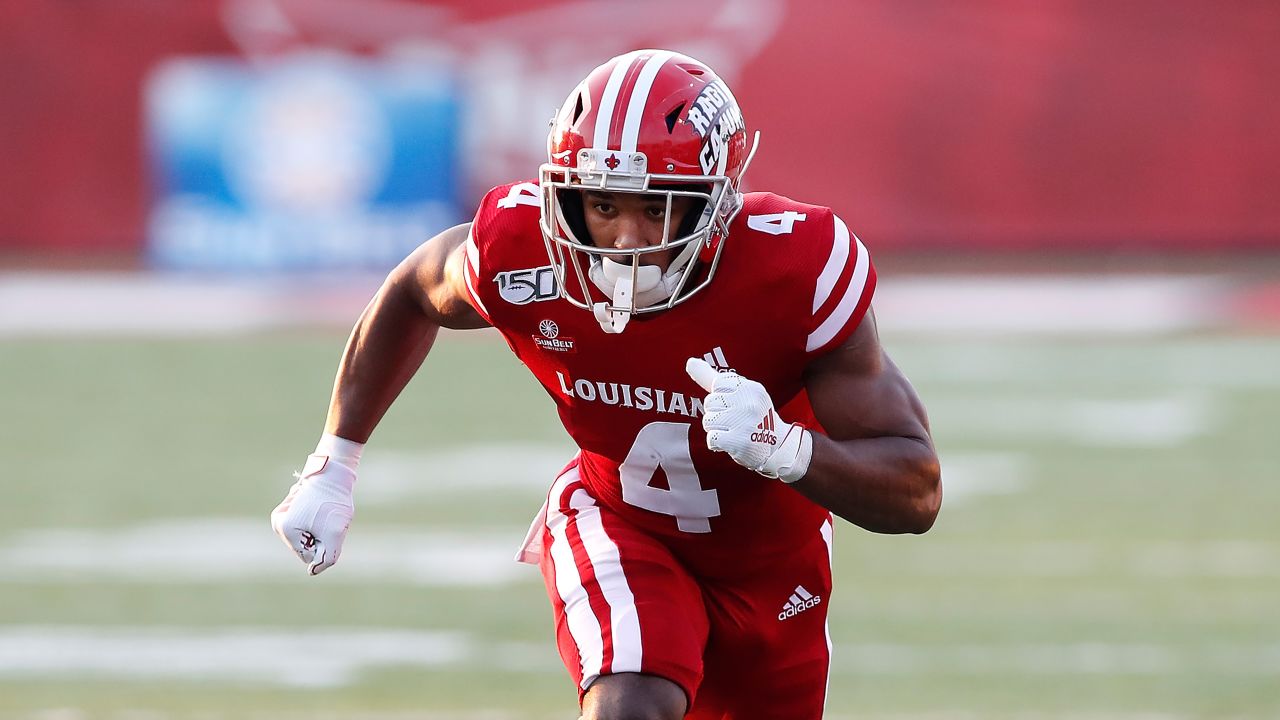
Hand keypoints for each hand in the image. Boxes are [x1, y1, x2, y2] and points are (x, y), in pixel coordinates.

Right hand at [270, 452, 355, 574]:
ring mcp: (282, 515)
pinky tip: (319, 504)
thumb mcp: (335, 533)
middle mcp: (278, 523)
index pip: (307, 555)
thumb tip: (314, 571)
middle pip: (305, 545)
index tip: (326, 525)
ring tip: (322, 511)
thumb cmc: (334, 501)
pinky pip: (307, 525)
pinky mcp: (290, 508)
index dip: (322, 545)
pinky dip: (318, 519)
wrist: (333, 471)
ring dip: (320, 528)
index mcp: (284, 529)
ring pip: (307, 535)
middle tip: (326, 517)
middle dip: (320, 536)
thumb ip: (327, 557)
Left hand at [686, 358, 812, 482]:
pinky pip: (711, 438)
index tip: (736, 405)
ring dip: (717, 429)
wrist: (776, 448)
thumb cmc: (753, 416)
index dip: (722, 398)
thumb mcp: (741, 392)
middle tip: (737, 421)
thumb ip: (713, 378)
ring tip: (734, 431)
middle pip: (709, 403)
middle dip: (717, 414)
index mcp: (751, 387)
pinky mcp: (739, 441)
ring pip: (708, 421)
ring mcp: (745, 422)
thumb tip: (690, 362)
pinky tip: (731, 443)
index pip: (717, 384)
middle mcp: (749, 402)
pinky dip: (717, 444)